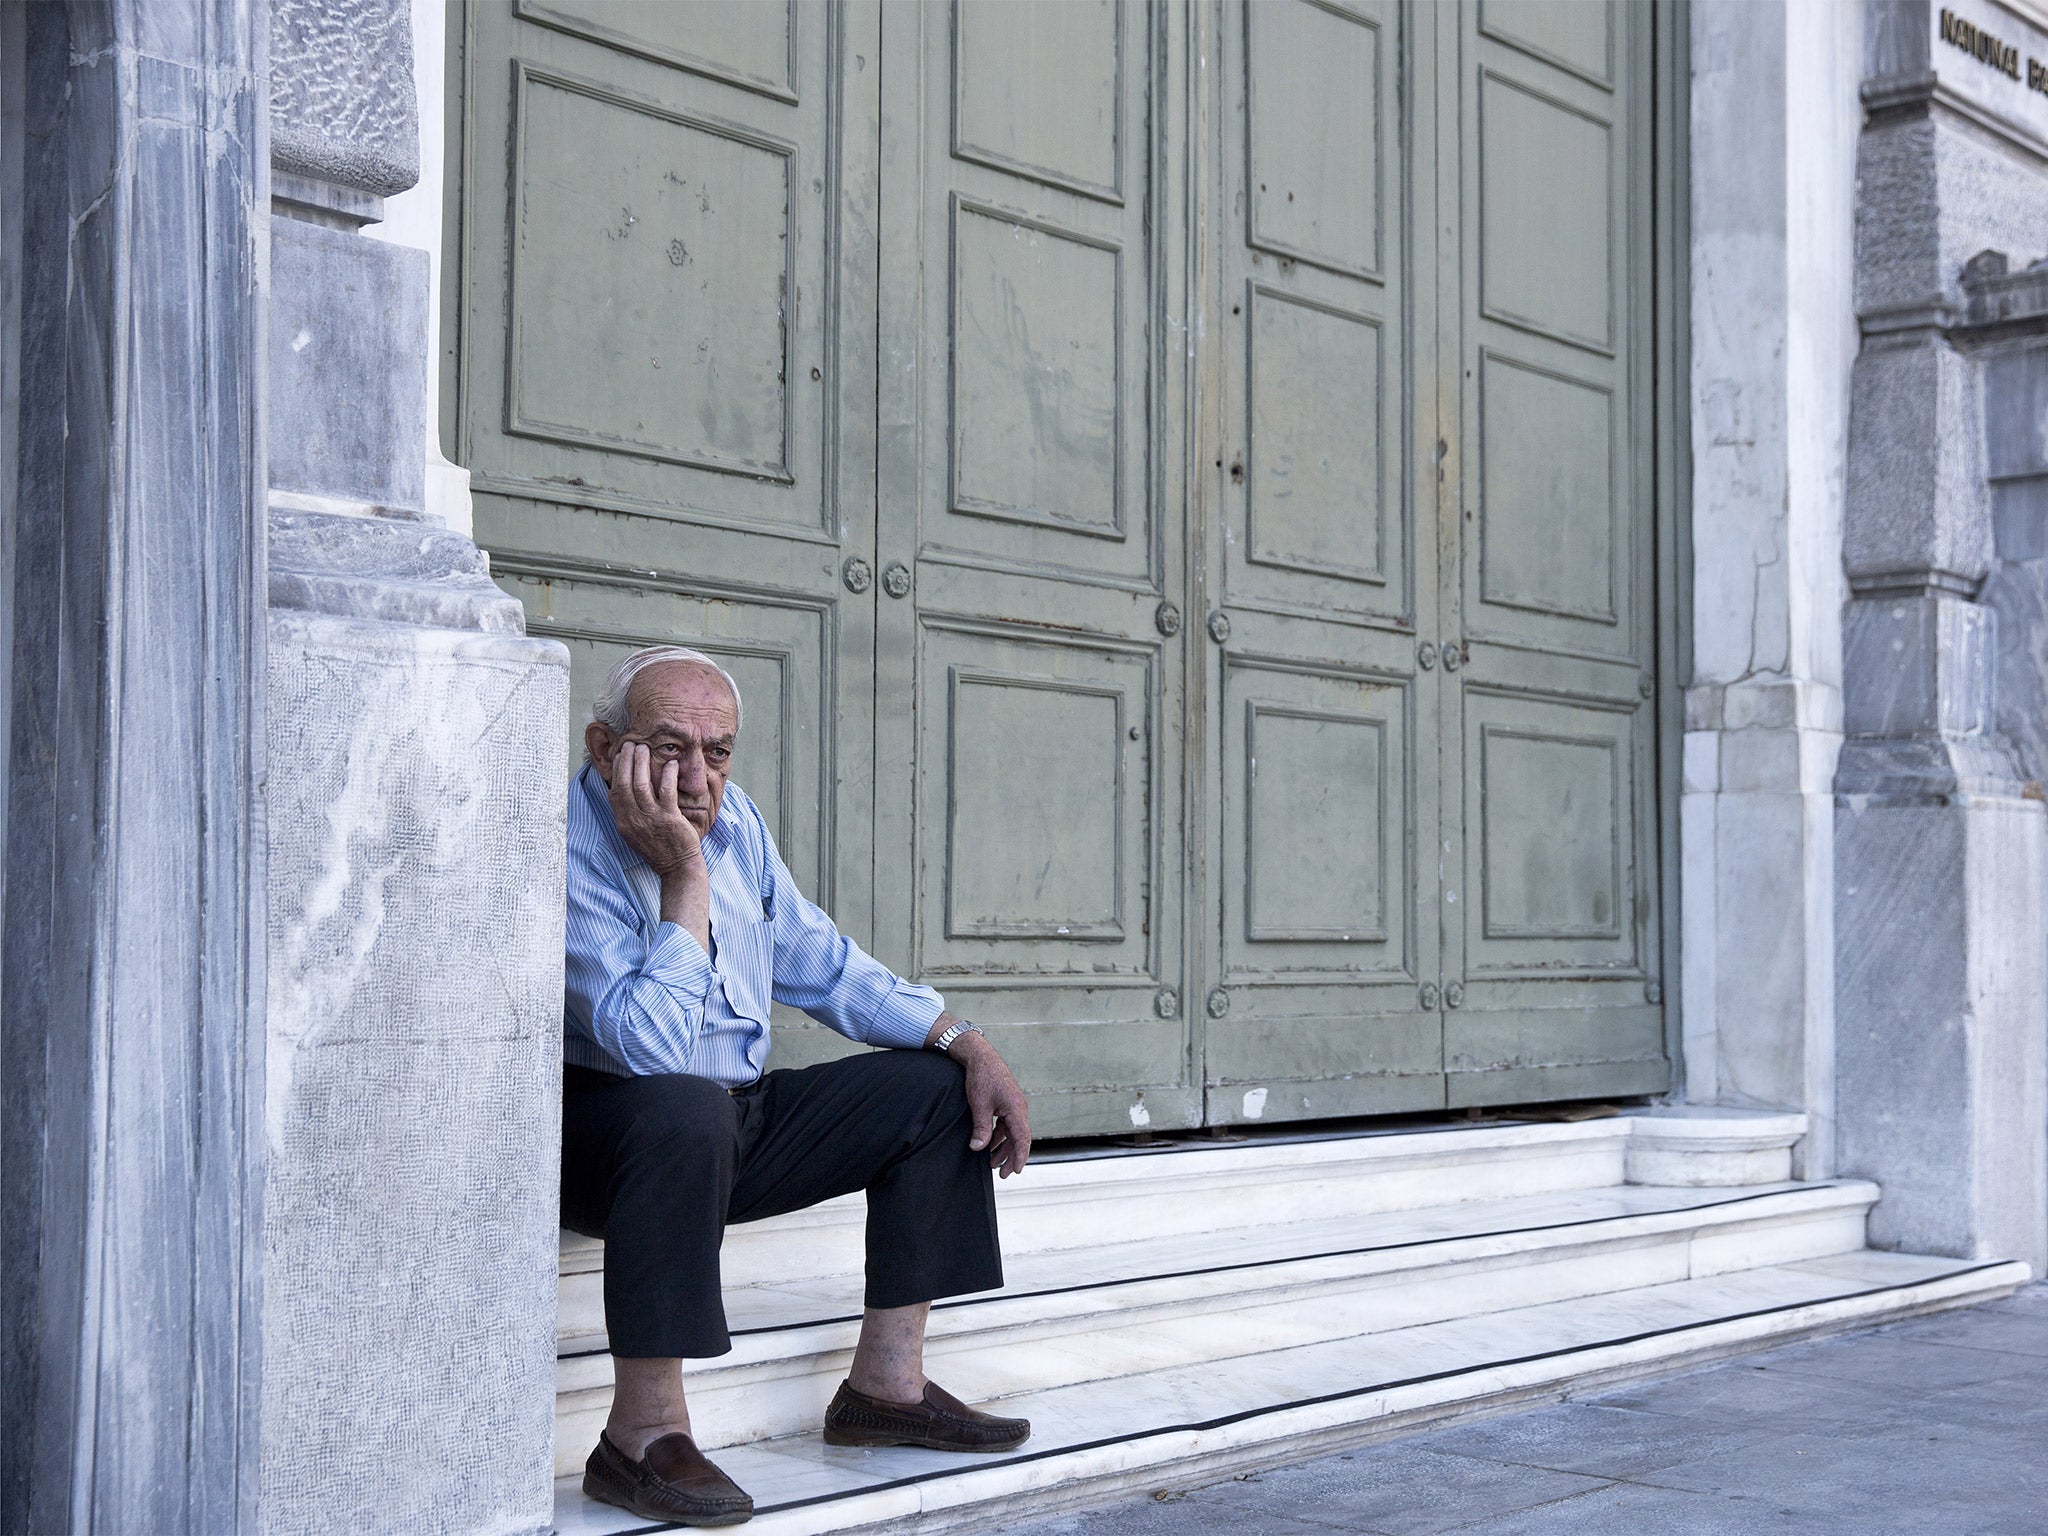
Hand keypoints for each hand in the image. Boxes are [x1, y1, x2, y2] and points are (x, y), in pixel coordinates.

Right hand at [608, 741, 703, 880]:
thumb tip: (626, 790)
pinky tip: (671, 763)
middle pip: (624, 784)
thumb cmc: (659, 849)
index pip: (614, 792)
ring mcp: (650, 820)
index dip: (616, 771)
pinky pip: (666, 791)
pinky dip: (667, 774)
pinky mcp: (669, 819)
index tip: (620, 755)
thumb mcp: (635, 833)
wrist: (677, 868)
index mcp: (623, 823)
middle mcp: (633, 820)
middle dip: (626, 761)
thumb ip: (629, 813)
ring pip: (641, 785)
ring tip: (645, 748)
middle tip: (631, 744)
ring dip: (642, 763)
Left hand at [952, 1031, 1030, 1177]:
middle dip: (1011, 1157)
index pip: (1022, 1139)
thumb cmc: (982, 1077)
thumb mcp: (979, 1105)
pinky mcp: (1006, 1103)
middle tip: (1002, 1174)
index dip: (1019, 1156)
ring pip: (1012, 1132)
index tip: (1015, 1171)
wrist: (980, 1056)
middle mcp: (1019, 1108)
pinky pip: (1006, 1124)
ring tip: (992, 1162)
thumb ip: (981, 1128)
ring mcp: (1013, 1106)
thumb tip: (978, 1148)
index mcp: (1016, 1109)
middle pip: (1019, 1138)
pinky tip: (989, 1144)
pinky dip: (999, 1136)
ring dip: (1003, 1147)